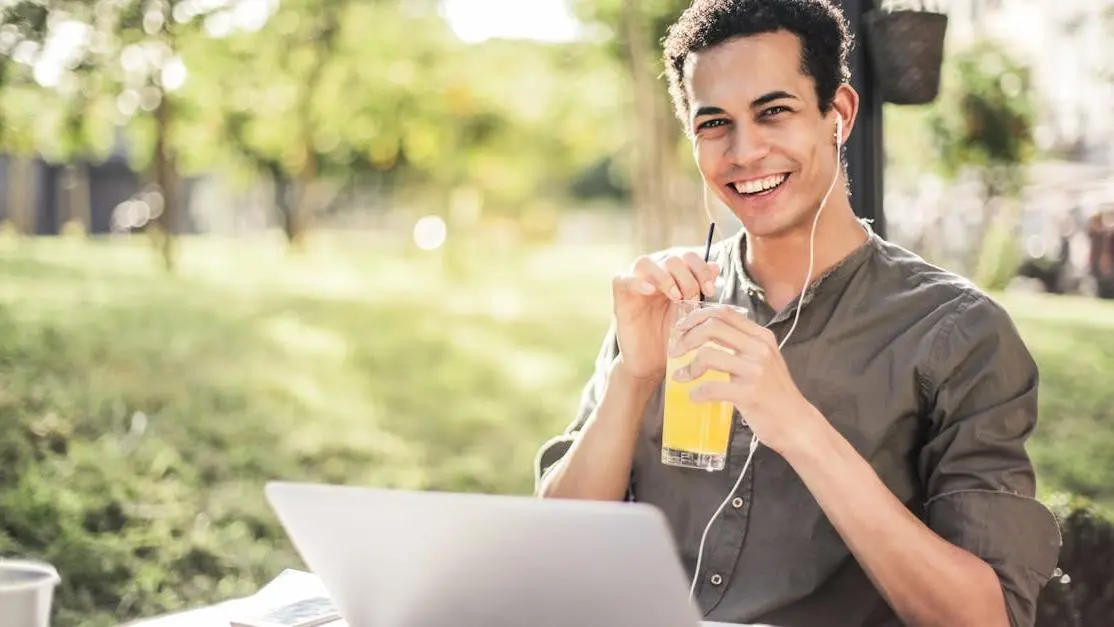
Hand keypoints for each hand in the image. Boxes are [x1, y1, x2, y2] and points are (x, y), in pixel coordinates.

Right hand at [610, 251, 719, 380]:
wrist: (652, 363)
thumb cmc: (673, 338)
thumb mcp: (693, 313)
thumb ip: (702, 289)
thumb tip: (714, 266)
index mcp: (672, 274)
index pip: (687, 256)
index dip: (701, 269)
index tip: (710, 290)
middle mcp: (652, 274)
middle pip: (670, 258)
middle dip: (687, 277)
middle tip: (693, 300)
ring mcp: (634, 283)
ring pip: (645, 262)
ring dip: (665, 277)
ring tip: (676, 297)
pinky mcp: (620, 297)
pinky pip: (623, 279)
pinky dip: (637, 281)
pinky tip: (650, 291)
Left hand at [667, 304, 820, 454]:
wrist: (796, 423)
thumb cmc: (774, 393)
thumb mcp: (762, 360)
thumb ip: (741, 345)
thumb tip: (704, 333)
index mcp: (761, 336)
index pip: (724, 313)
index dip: (697, 317)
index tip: (681, 329)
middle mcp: (760, 348)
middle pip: (712, 327)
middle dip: (686, 338)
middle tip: (675, 352)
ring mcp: (756, 370)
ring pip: (708, 355)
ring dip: (688, 367)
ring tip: (681, 377)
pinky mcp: (751, 393)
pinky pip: (712, 388)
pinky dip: (697, 392)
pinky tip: (695, 397)